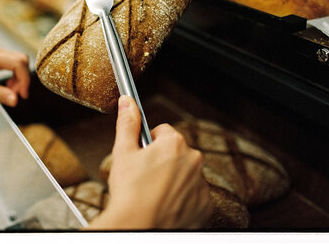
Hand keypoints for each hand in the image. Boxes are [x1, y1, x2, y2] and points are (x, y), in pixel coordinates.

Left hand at [0, 44, 29, 106]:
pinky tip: (7, 85)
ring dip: (19, 77)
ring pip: (18, 61)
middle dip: (23, 78)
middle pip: (21, 60)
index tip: (22, 95)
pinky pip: (11, 63)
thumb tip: (15, 101)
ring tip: (10, 91)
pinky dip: (14, 75)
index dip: (24, 80)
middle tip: (16, 94)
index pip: (18, 64)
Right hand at [87, 95, 212, 229]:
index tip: (141, 158)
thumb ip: (128, 123)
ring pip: (184, 174)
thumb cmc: (129, 192)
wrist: (138, 228)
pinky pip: (194, 195)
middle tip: (144, 178)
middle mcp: (194, 160)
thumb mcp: (123, 152)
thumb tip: (128, 101)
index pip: (162, 132)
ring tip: (153, 194)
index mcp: (175, 143)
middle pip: (176, 153)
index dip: (148, 145)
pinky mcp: (205, 205)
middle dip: (162, 161)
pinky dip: (182, 199)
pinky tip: (166, 205)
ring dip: (172, 180)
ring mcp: (202, 183)